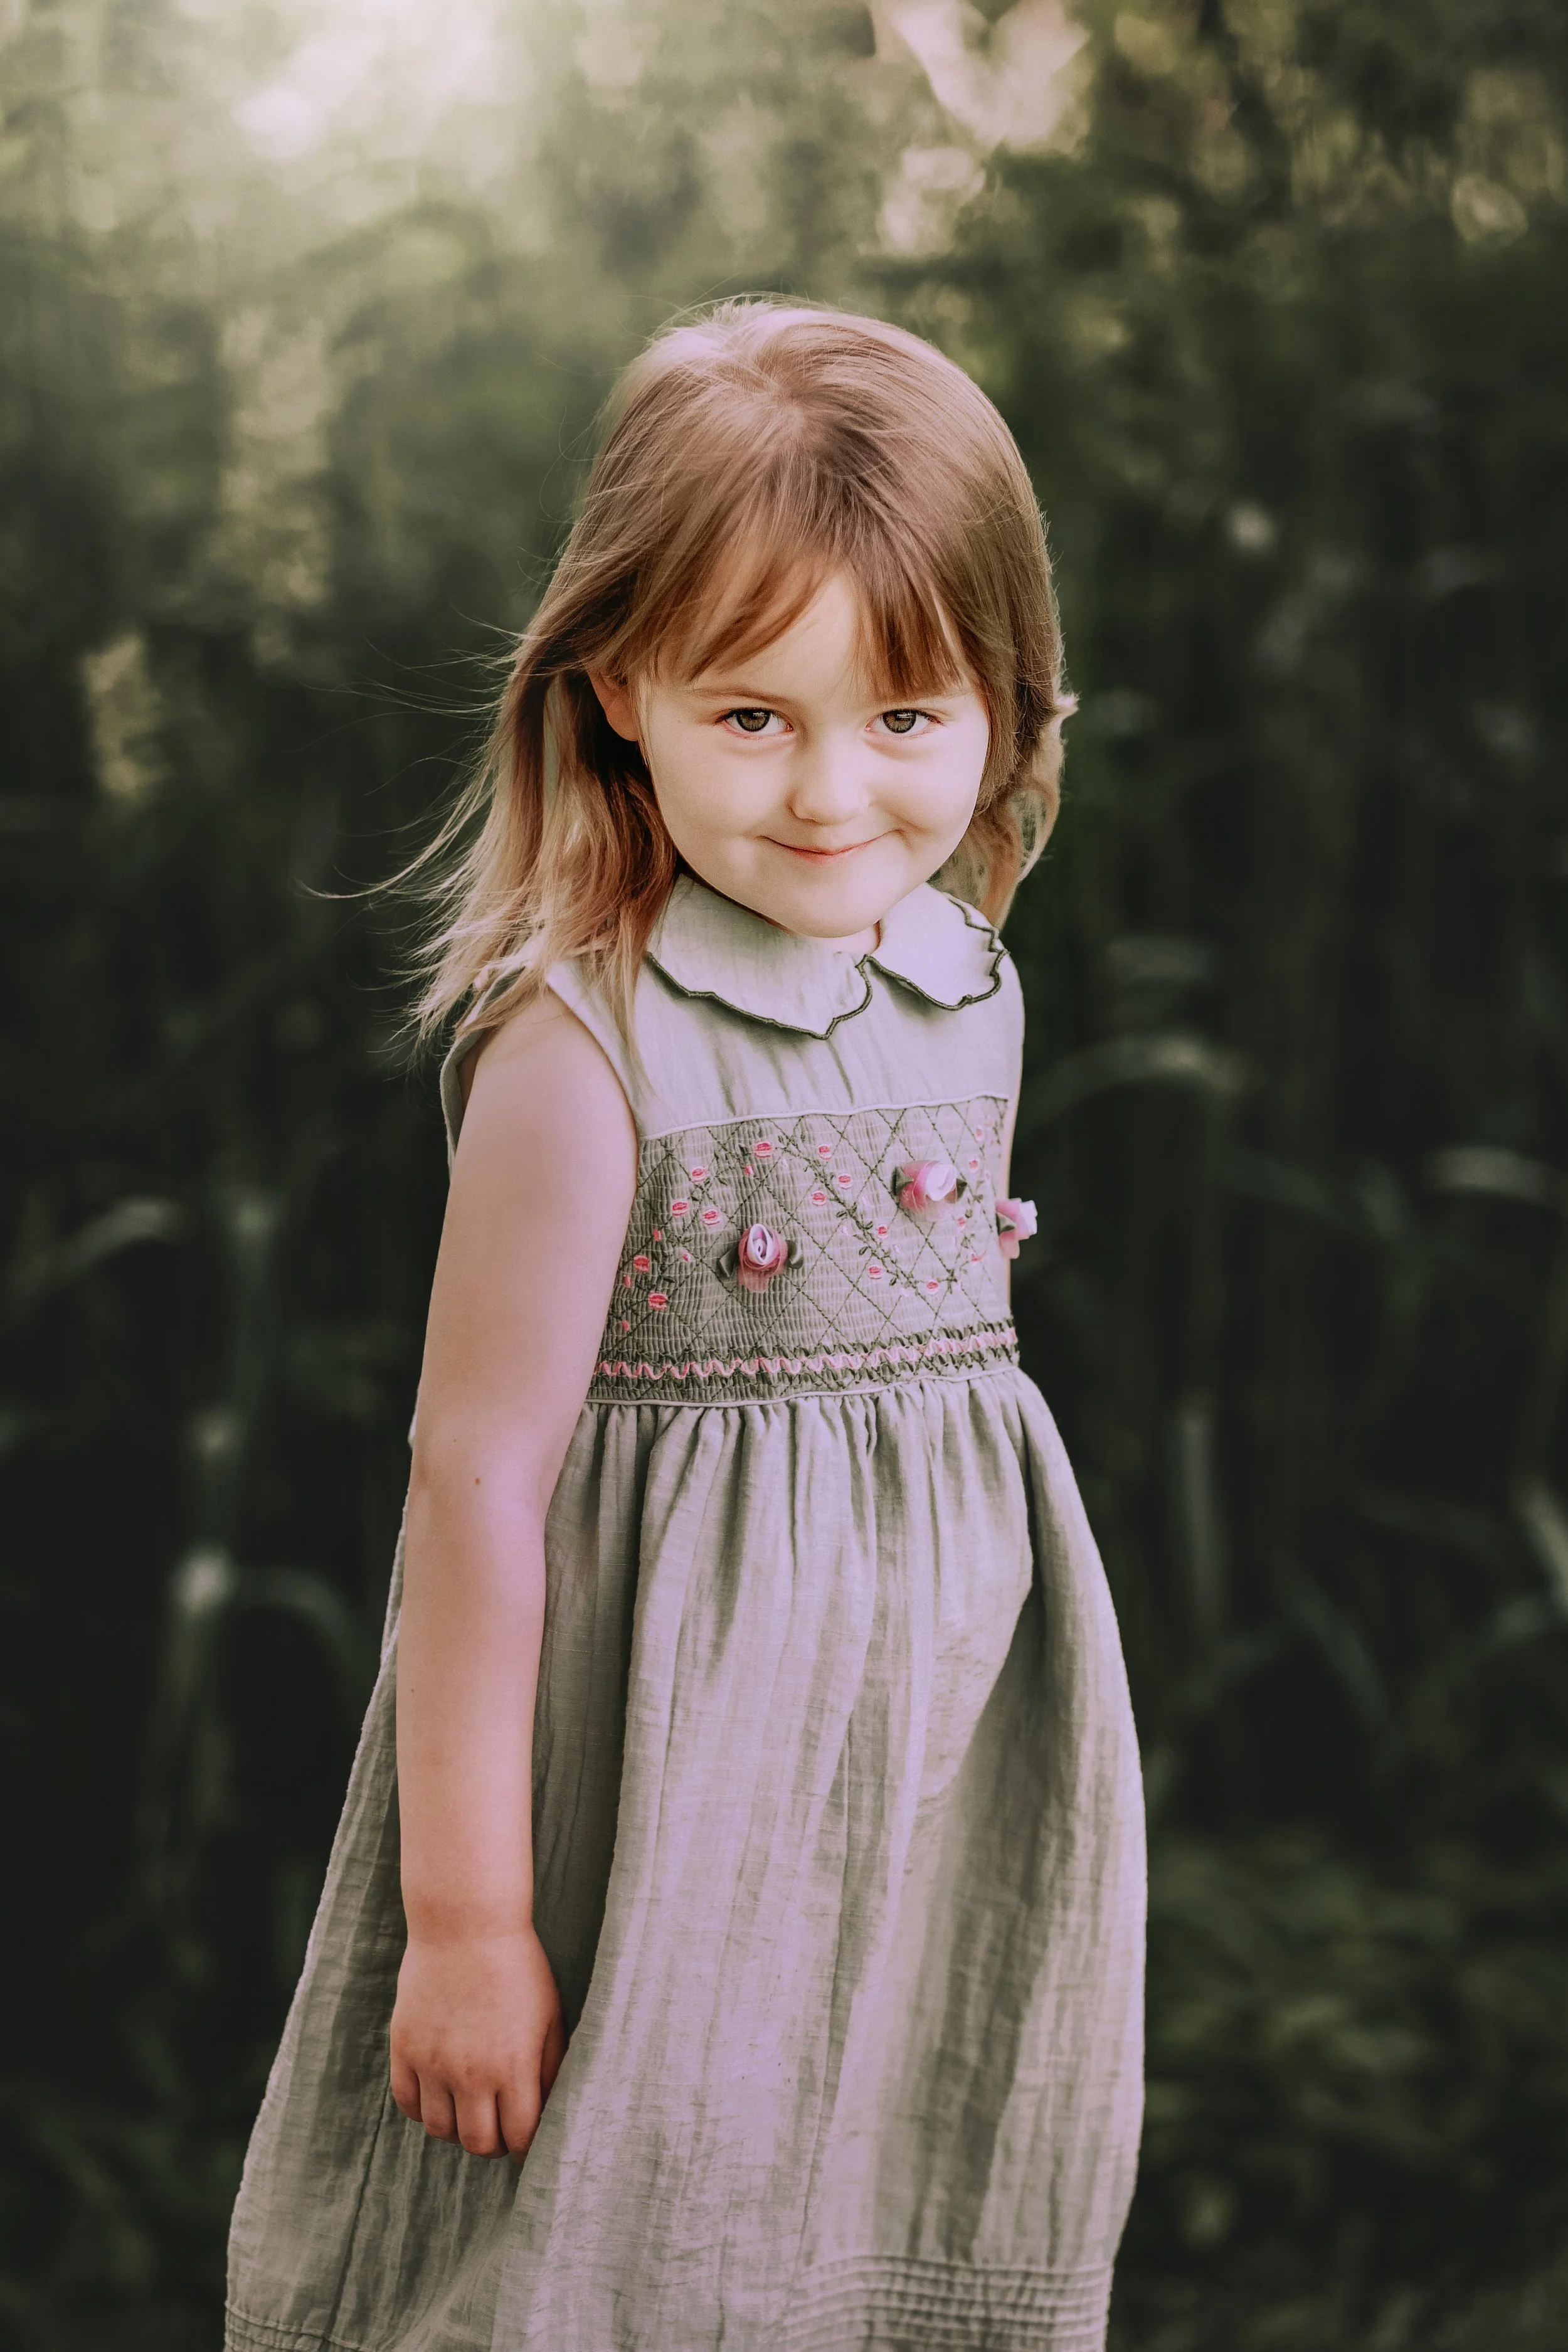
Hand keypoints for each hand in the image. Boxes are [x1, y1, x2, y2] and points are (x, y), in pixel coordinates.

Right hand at [390, 1926, 565, 2160]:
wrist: (466, 1924)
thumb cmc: (518, 1967)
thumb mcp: (550, 2015)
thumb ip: (551, 2067)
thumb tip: (550, 2111)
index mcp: (513, 2065)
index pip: (519, 2137)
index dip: (526, 2147)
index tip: (526, 2141)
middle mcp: (470, 2072)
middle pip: (477, 2143)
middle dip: (492, 2144)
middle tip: (498, 2131)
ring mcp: (432, 2061)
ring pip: (439, 2129)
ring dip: (457, 2128)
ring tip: (469, 2111)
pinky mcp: (404, 2047)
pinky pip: (407, 2103)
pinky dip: (423, 2109)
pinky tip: (440, 2094)